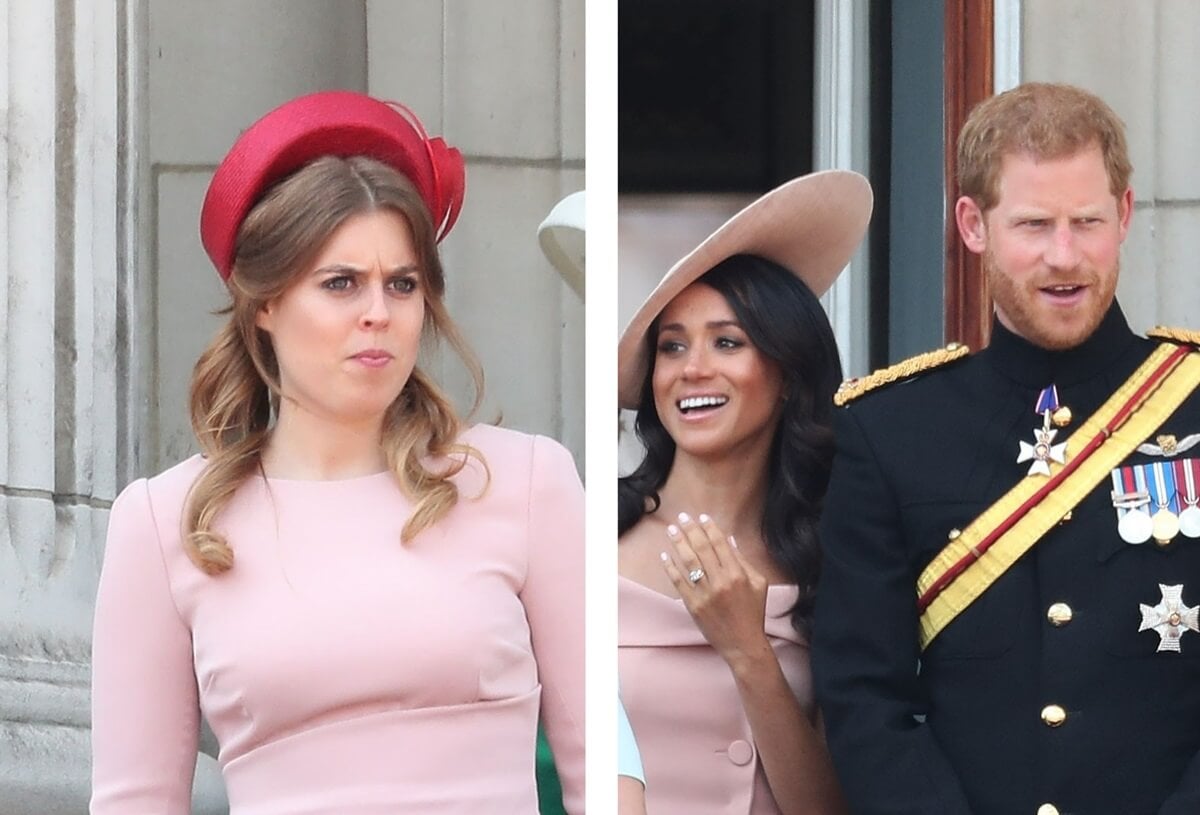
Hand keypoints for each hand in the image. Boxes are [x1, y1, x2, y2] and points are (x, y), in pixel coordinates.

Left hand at [661, 512, 771, 668]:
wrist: (743, 643)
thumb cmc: (753, 612)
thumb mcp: (758, 583)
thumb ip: (743, 560)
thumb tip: (729, 539)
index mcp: (738, 574)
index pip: (720, 544)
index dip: (710, 527)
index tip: (701, 516)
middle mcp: (721, 582)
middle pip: (702, 549)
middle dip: (691, 530)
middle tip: (682, 517)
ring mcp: (706, 594)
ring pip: (689, 562)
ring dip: (678, 543)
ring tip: (671, 530)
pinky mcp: (694, 606)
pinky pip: (679, 582)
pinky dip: (671, 568)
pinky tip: (665, 556)